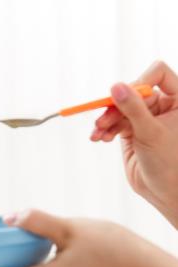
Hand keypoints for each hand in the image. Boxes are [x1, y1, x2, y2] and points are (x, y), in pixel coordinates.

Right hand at [91, 61, 177, 225]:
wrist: (164, 192)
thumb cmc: (170, 164)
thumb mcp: (151, 132)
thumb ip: (133, 108)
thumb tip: (116, 86)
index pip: (158, 74)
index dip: (140, 81)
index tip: (124, 95)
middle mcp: (163, 105)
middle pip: (132, 92)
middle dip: (115, 106)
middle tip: (101, 120)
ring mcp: (146, 117)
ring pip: (120, 108)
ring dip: (106, 120)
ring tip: (98, 134)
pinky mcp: (132, 130)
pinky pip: (114, 122)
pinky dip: (105, 129)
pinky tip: (100, 139)